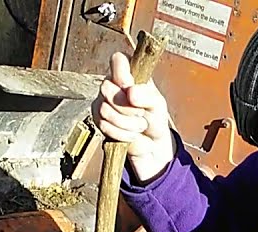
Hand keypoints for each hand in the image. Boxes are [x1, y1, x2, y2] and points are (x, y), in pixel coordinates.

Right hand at [92, 50, 174, 182]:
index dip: (121, 73)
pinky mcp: (99, 120)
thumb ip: (147, 95)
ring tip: (140, 125)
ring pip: (105, 109)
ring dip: (127, 123)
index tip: (130, 87)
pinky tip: (131, 134)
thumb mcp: (158, 104)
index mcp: (129, 74)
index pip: (118, 60)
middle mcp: (113, 85)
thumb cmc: (155, 118)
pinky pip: (104, 125)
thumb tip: (131, 92)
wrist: (153, 144)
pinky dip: (121, 133)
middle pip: (106, 87)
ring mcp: (103, 102)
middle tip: (141, 113)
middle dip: (127, 107)